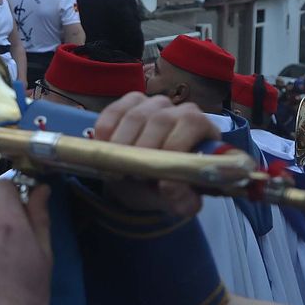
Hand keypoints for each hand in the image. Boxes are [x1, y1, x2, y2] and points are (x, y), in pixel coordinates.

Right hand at [91, 93, 219, 218]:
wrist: (143, 181)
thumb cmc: (166, 185)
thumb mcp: (178, 199)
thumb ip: (183, 200)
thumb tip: (171, 190)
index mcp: (201, 126)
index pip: (191, 123)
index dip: (175, 148)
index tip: (160, 180)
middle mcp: (177, 109)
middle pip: (160, 120)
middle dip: (144, 150)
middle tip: (134, 176)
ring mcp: (150, 104)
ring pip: (134, 117)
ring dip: (122, 145)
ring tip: (117, 169)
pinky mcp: (126, 104)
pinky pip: (113, 112)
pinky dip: (105, 132)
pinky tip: (104, 150)